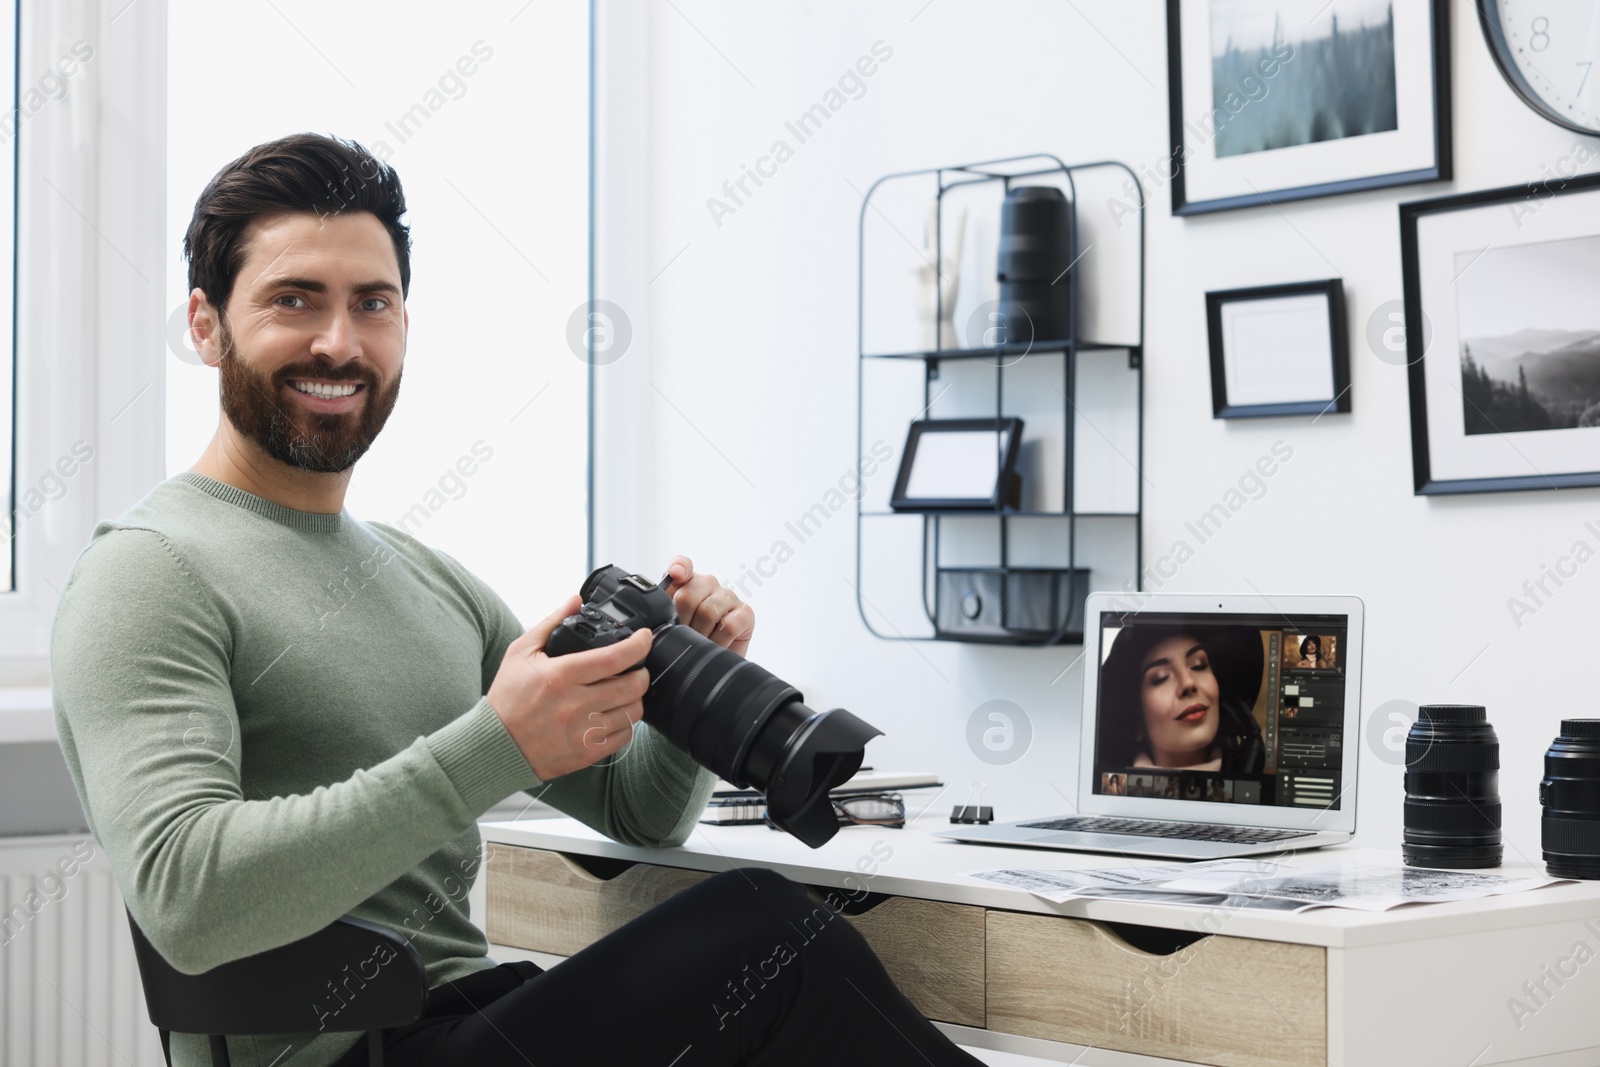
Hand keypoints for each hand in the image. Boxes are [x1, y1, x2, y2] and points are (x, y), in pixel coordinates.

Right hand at [486, 595, 653, 779]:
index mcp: (562, 675)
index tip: (644, 637)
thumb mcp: (521, 652)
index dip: (639, 644)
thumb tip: (575, 600)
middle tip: (636, 667)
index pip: (615, 657)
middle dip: (642, 672)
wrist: (496, 743)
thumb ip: (552, 622)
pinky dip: (626, 724)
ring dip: (635, 698)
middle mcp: (576, 704)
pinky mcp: (587, 752)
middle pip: (633, 686)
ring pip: (633, 712)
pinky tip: (614, 714)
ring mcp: (583, 731)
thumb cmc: (508, 697)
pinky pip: (625, 737)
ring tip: (625, 691)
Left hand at [664, 555, 753, 656]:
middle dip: (682, 622)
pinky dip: (719, 641)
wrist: (712, 664)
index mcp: (686, 583)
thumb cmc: (690, 642)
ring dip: (700, 634)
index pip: (682, 564)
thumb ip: (660, 611)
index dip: (678, 567)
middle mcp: (708, 584)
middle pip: (688, 595)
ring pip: (708, 611)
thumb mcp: (669, 627)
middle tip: (683, 636)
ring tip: (699, 644)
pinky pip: (728, 625)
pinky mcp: (745, 613)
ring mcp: (728, 597)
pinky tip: (716, 645)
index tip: (675, 574)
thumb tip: (650, 615)